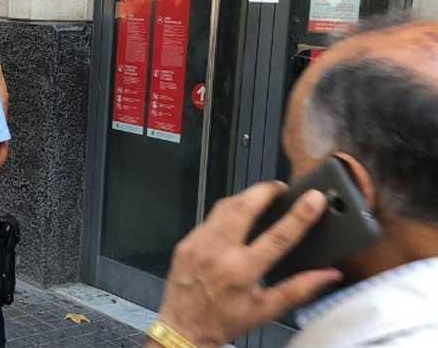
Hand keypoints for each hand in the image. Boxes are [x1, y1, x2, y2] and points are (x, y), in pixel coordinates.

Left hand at [155, 182, 342, 347]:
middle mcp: (218, 253)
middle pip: (244, 208)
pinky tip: (237, 215)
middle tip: (281, 187)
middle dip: (265, 190)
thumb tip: (331, 274)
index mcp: (242, 272)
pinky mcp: (185, 242)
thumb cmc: (226, 321)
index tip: (314, 198)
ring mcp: (198, 244)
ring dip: (245, 197)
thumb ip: (299, 289)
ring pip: (224, 207)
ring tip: (262, 196)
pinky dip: (226, 212)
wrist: (183, 327)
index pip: (278, 236)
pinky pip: (209, 219)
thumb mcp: (267, 310)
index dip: (300, 215)